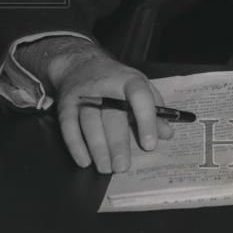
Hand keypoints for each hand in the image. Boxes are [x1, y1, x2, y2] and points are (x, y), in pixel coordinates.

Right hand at [46, 45, 173, 173]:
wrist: (80, 64)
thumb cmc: (116, 80)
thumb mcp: (139, 88)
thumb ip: (154, 110)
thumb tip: (167, 134)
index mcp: (128, 80)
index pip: (139, 96)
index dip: (146, 120)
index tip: (150, 144)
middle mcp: (105, 85)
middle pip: (112, 115)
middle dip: (117, 143)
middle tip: (122, 167)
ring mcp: (83, 95)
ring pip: (90, 122)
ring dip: (98, 147)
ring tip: (106, 168)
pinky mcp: (66, 105)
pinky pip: (69, 127)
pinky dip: (76, 145)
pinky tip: (85, 161)